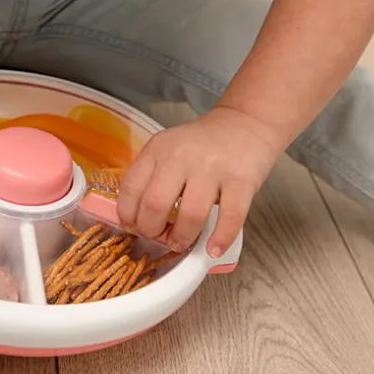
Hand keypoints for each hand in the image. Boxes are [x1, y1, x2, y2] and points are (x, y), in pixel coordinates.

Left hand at [116, 106, 283, 257]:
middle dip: (152, 231)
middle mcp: (181, 156)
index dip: (128, 215)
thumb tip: (135, 221)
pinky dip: (220, 239)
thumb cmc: (202, 146)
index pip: (131, 187)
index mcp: (158, 149)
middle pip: (155, 204)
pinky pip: (230, 217)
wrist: (244, 124)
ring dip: (182, 238)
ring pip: (190, 215)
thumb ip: (152, 177)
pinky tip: (213, 249)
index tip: (134, 227)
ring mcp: (212, 167)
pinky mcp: (241, 179)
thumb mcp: (169, 150)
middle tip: (159, 237)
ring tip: (181, 243)